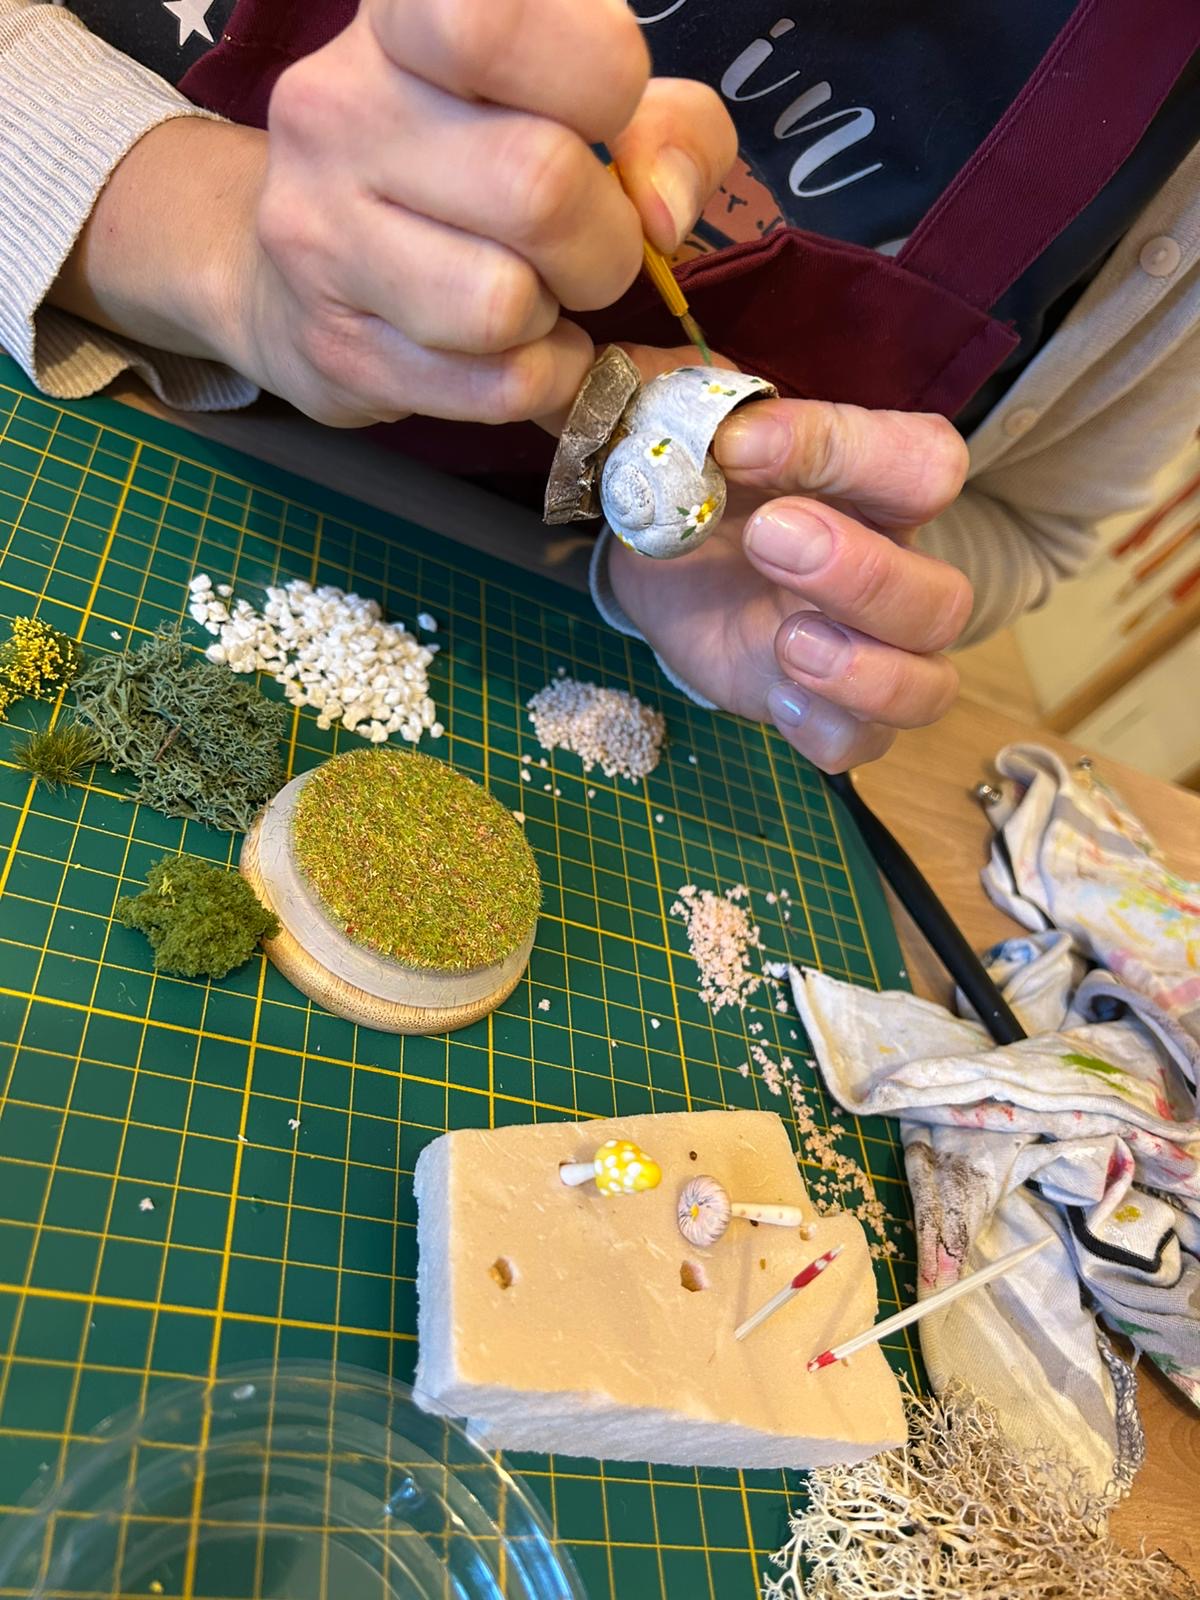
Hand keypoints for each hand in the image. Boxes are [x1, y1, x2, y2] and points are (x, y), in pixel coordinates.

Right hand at [55, 0, 735, 428]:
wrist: (305, 277)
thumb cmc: (474, 173)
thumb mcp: (585, 111)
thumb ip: (668, 134)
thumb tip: (663, 214)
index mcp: (403, 20)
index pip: (497, 24)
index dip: (597, 79)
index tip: (600, 116)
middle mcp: (339, 111)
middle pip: (535, 185)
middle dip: (602, 241)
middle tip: (585, 247)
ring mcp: (320, 235)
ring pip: (504, 305)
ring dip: (556, 320)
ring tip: (534, 298)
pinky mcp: (337, 350)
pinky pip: (497, 386)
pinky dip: (540, 381)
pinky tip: (514, 351)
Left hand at [607, 350, 971, 771]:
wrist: (662, 559)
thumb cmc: (706, 484)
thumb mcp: (699, 432)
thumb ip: (703, 410)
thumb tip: (709, 424)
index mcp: (881, 488)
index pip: (924, 463)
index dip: (847, 450)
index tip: (739, 444)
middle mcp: (897, 572)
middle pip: (945, 596)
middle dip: (862, 573)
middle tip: (767, 539)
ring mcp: (870, 655)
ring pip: (928, 684)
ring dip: (865, 670)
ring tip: (786, 640)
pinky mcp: (823, 712)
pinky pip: (860, 745)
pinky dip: (828, 731)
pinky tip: (777, 698)